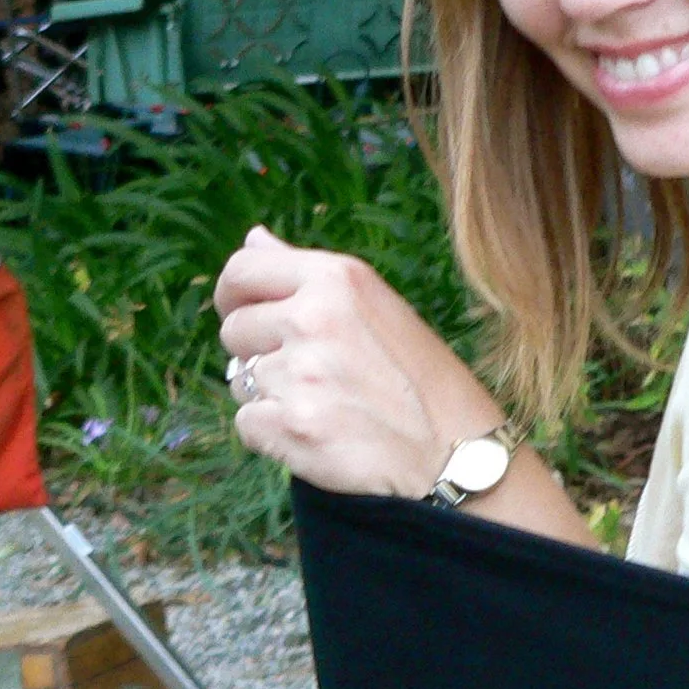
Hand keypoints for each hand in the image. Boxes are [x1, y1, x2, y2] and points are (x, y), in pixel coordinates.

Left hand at [214, 224, 495, 497]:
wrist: (454, 451)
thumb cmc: (419, 378)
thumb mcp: (374, 305)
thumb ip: (308, 275)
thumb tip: (253, 237)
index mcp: (336, 278)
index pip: (242, 268)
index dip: (234, 295)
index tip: (246, 313)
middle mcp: (313, 317)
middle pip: (234, 329)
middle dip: (258, 352)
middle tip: (312, 374)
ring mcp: (301, 373)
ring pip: (240, 380)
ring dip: (270, 396)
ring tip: (327, 405)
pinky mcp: (292, 424)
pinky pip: (246, 424)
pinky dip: (273, 434)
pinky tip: (318, 434)